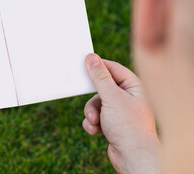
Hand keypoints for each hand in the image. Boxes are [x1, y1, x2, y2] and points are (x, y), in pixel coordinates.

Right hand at [83, 54, 159, 173]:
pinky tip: (96, 131)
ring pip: (96, 103)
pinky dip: (93, 123)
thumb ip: (100, 77)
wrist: (134, 158)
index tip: (83, 63)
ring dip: (91, 113)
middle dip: (92, 98)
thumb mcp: (111, 97)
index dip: (98, 66)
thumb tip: (91, 58)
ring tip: (94, 121)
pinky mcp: (113, 124)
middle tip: (85, 96)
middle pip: (101, 87)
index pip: (113, 68)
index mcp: (134, 86)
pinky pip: (96, 117)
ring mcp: (120, 111)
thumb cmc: (129, 126)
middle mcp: (128, 97)